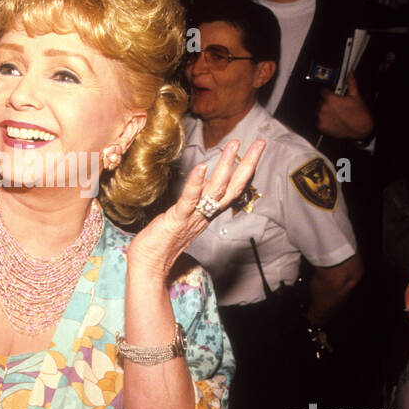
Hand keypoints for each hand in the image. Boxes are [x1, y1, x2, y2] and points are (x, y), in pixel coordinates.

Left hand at [128, 139, 265, 277]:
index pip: (232, 189)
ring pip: (216, 190)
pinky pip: (189, 199)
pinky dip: (196, 183)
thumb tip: (202, 182)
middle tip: (259, 143)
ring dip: (226, 166)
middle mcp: (204, 215)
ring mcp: (193, 217)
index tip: (255, 151)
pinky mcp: (177, 219)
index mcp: (207, 213)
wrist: (149, 265)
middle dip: (248, 164)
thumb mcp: (183, 216)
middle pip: (233, 187)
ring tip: (234, 146)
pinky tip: (201, 167)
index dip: (245, 171)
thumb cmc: (160, 242)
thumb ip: (195, 201)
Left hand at [317, 73, 373, 140]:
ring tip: (336, 113)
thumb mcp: (356, 96)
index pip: (322, 91)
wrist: (361, 129)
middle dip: (327, 102)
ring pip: (319, 111)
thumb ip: (351, 83)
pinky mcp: (322, 126)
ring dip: (325, 111)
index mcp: (331, 99)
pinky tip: (333, 120)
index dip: (327, 92)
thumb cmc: (360, 114)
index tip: (330, 94)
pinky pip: (320, 121)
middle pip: (321, 101)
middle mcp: (324, 108)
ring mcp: (322, 118)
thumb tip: (350, 73)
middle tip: (337, 106)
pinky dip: (325, 120)